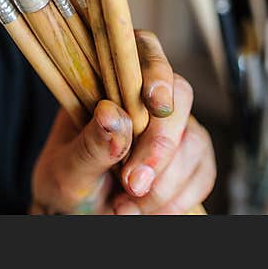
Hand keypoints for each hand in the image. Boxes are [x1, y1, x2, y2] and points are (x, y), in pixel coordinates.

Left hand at [30, 31, 215, 213]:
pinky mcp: (189, 160)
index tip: (155, 103)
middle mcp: (145, 100)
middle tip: (133, 184)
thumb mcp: (65, 170)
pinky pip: (202, 173)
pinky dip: (178, 198)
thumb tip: (113, 114)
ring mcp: (172, 129)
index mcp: (107, 84)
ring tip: (125, 207)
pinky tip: (146, 211)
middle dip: (161, 144)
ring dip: (166, 182)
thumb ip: (90, 145)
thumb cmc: (65, 185)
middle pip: (179, 96)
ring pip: (194, 140)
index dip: (156, 70)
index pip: (141, 51)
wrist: (76, 217)